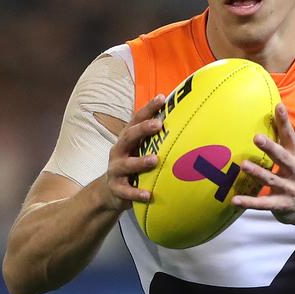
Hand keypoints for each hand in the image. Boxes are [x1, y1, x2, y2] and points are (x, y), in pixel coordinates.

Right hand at [102, 94, 165, 211]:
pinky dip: (136, 193)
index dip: (148, 108)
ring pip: (126, 164)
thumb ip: (154, 137)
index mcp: (127, 138)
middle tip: (159, 124)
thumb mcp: (140, 148)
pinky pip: (126, 191)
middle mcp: (119, 150)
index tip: (162, 98)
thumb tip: (184, 120)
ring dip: (140, 162)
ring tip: (155, 160)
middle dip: (143, 129)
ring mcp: (116, 169)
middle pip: (128, 136)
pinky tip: (148, 195)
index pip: (136, 119)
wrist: (110, 191)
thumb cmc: (133, 162)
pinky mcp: (117, 188)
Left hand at [231, 103, 294, 227]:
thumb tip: (275, 108)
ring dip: (258, 172)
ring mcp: (289, 189)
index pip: (290, 136)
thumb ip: (284, 137)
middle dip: (270, 147)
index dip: (284, 122)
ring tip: (243, 164)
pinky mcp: (281, 205)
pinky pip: (263, 204)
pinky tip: (235, 200)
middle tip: (257, 137)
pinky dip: (249, 202)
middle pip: (282, 157)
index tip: (278, 106)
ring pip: (271, 179)